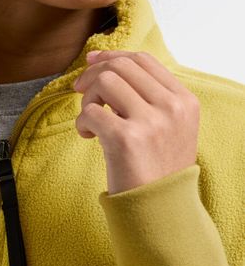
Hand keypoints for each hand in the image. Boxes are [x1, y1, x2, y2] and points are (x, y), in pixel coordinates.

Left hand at [73, 50, 199, 194]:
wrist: (158, 209)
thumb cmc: (157, 168)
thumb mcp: (170, 127)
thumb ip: (149, 97)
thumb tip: (107, 63)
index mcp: (184, 101)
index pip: (143, 60)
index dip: (113, 56)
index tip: (92, 62)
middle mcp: (171, 107)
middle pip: (121, 66)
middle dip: (93, 75)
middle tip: (81, 92)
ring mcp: (151, 122)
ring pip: (105, 82)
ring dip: (88, 99)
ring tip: (91, 120)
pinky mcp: (126, 139)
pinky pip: (90, 112)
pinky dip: (81, 122)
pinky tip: (87, 136)